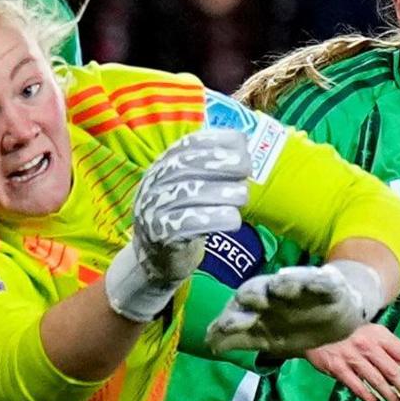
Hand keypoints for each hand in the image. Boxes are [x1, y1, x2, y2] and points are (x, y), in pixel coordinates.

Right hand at [105, 129, 249, 320]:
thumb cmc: (183, 217)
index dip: (215, 140)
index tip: (241, 144)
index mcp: (162, 167)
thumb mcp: (190, 188)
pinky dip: (216, 219)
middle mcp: (153, 184)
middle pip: (186, 165)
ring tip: (242, 196)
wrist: (157, 259)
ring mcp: (152, 209)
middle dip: (221, 163)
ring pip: (189, 193)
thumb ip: (209, 170)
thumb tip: (242, 148)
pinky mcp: (160, 235)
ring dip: (222, 192)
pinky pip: (189, 223)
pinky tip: (233, 221)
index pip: (186, 145)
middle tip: (247, 169)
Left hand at [207, 262, 381, 355]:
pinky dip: (318, 281)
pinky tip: (314, 282)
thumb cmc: (292, 325)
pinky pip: (322, 281)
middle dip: (253, 294)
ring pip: (289, 281)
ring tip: (278, 286)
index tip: (223, 326)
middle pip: (261, 289)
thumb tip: (208, 344)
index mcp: (258, 304)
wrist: (332, 317)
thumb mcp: (266, 337)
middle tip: (246, 298)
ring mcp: (300, 287)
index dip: (232, 314)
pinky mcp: (325, 284)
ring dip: (283, 283)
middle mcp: (275, 292)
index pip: (239, 305)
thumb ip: (238, 339)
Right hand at [304, 323, 399, 400]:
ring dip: (390, 395)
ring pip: (376, 381)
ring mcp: (352, 357)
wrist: (318, 325)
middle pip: (393, 370)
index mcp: (380, 335)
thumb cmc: (349, 331)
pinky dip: (368, 396)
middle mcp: (368, 345)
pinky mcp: (337, 367)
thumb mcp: (371, 331)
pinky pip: (356, 386)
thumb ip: (387, 347)